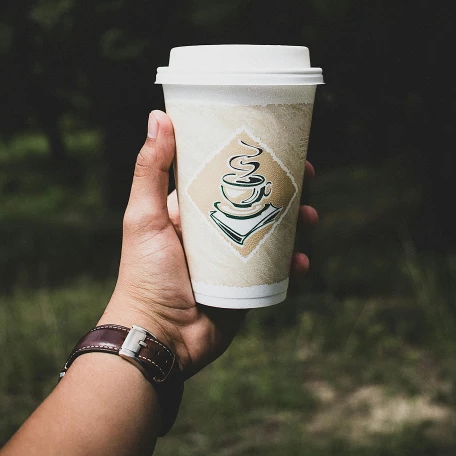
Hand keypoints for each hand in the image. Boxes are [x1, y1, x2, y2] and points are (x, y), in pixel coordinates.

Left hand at [99, 110, 318, 378]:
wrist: (159, 338)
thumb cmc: (144, 274)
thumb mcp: (144, 216)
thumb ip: (150, 170)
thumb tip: (159, 116)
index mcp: (190, 210)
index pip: (225, 174)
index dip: (251, 159)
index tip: (276, 143)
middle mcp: (214, 230)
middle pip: (258, 200)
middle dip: (285, 188)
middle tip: (307, 177)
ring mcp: (233, 259)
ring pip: (274, 232)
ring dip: (298, 222)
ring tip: (311, 218)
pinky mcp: (247, 287)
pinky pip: (277, 270)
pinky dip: (294, 263)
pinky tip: (302, 261)